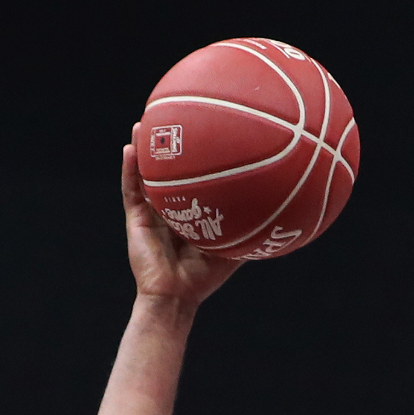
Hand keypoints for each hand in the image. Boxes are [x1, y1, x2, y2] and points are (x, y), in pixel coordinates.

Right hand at [122, 129, 244, 307]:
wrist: (176, 297)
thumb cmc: (205, 278)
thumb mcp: (234, 248)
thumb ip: (251, 229)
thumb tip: (283, 211)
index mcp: (191, 213)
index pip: (193, 180)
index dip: (195, 159)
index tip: (204, 133)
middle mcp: (171, 208)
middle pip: (168, 171)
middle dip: (170, 147)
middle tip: (174, 118)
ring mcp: (151, 212)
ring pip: (146, 174)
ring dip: (144, 149)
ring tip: (146, 123)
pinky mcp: (136, 219)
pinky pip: (131, 189)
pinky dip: (130, 168)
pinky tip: (131, 147)